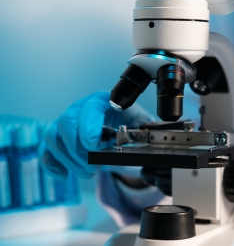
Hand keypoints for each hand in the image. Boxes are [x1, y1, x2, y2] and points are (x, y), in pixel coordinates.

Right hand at [39, 92, 154, 179]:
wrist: (124, 132)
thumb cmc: (132, 126)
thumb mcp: (142, 126)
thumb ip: (143, 130)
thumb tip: (144, 139)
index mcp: (105, 101)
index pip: (91, 106)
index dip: (89, 125)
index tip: (93, 145)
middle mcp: (81, 108)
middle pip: (67, 122)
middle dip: (78, 149)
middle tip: (94, 166)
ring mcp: (66, 122)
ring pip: (53, 136)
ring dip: (69, 160)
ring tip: (88, 172)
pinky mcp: (58, 138)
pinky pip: (45, 149)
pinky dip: (52, 164)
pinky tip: (64, 175)